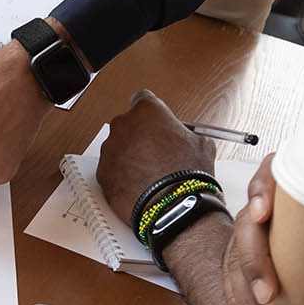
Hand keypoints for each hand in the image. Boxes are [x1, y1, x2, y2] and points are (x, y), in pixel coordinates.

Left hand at [96, 90, 215, 223]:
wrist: (171, 206)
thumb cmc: (186, 174)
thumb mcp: (201, 145)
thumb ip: (187, 133)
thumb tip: (186, 138)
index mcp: (147, 111)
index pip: (144, 98)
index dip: (152, 112)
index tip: (157, 122)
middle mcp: (123, 125)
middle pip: (129, 124)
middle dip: (140, 135)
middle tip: (157, 151)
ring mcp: (109, 148)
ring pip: (119, 147)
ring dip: (130, 155)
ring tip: (150, 172)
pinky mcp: (101, 171)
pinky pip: (112, 168)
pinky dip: (121, 174)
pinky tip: (139, 184)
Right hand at [224, 154, 303, 304]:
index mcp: (292, 187)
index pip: (268, 175)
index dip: (260, 191)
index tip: (264, 214)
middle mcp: (266, 208)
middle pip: (246, 226)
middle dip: (252, 263)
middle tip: (268, 294)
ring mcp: (252, 235)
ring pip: (235, 260)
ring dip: (243, 296)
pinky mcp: (246, 260)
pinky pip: (234, 281)